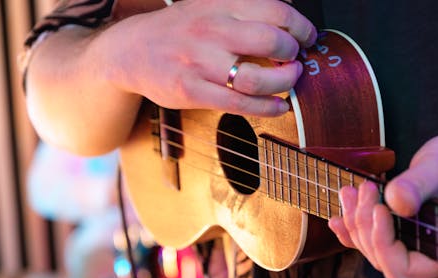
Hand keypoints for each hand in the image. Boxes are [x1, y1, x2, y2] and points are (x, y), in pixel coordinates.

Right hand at [98, 0, 316, 115]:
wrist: (129, 51)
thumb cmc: (176, 31)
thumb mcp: (206, 6)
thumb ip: (241, 10)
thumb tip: (287, 19)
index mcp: (219, 5)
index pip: (275, 10)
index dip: (300, 26)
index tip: (308, 37)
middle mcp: (211, 31)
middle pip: (271, 42)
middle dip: (293, 55)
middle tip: (295, 61)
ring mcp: (200, 63)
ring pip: (258, 79)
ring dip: (284, 83)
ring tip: (289, 83)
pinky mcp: (192, 92)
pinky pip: (240, 104)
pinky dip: (268, 108)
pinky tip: (279, 107)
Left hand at [328, 115, 437, 277]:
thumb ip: (418, 185)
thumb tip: (395, 202)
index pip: (402, 269)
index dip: (383, 243)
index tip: (378, 208)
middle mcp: (429, 259)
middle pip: (382, 259)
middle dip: (365, 224)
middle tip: (364, 188)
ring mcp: (414, 249)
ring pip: (372, 249)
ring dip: (355, 221)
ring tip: (350, 191)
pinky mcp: (403, 236)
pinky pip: (372, 241)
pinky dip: (351, 230)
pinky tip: (336, 218)